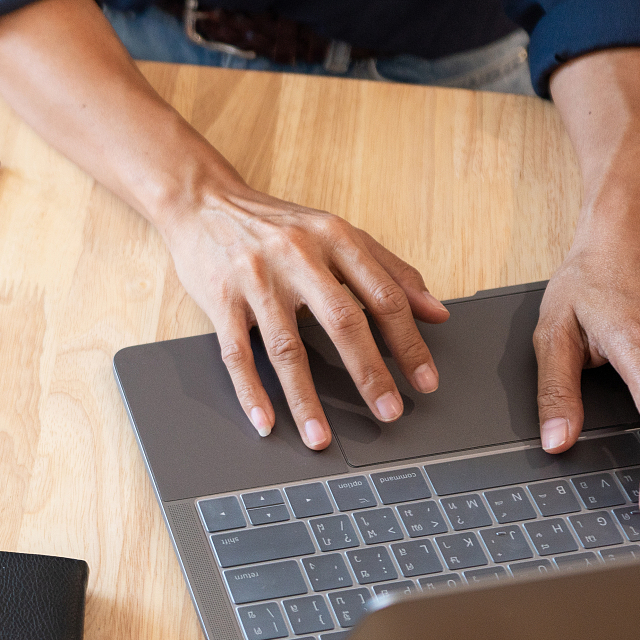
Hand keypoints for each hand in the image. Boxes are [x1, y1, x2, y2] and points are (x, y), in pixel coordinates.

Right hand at [156, 165, 448, 448]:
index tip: (425, 381)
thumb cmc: (274, 223)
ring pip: (286, 347)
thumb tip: (437, 313)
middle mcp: (297, 256)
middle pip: (342, 321)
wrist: (202, 202)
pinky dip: (251, 391)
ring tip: (321, 437)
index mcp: (334, 237)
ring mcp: (255, 279)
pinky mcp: (220, 299)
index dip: (409, 342)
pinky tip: (266, 420)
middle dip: (370, 373)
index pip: (382, 296)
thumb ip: (389, 270)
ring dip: (305, 398)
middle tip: (390, 412)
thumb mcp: (337, 234)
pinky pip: (237, 353)